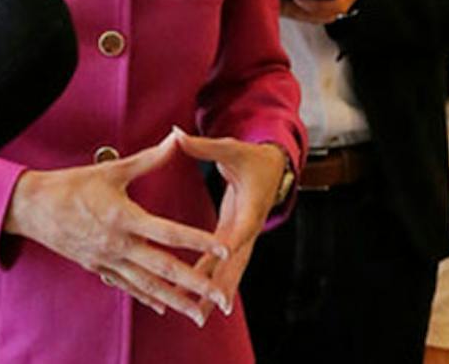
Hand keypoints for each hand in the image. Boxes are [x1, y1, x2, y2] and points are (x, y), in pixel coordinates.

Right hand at [3, 131, 229, 324]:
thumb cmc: (72, 185)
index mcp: (123, 217)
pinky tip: (163, 308)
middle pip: (163, 267)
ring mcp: (107, 259)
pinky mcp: (98, 267)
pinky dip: (147, 298)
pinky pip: (127, 287)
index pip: (168, 232)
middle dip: (194, 283)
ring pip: (147, 285)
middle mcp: (118, 243)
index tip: (223, 248)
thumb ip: (148, 159)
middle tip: (219, 295)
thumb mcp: (111, 170)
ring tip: (199, 314)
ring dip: (175, 301)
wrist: (32, 207)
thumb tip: (176, 139)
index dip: (198, 240)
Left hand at [173, 131, 286, 319]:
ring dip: (216, 291)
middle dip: (226, 284)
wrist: (272, 168)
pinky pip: (222, 264)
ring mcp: (242, 236)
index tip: (224, 258)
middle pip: (237, 260)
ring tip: (200, 315)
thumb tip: (175, 134)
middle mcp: (248, 227)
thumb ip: (202, 145)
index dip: (232, 243)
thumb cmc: (250, 157)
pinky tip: (196, 298)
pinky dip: (211, 280)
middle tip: (215, 307)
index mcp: (250, 206)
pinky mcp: (234, 239)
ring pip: (230, 269)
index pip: (241, 228)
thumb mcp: (230, 148)